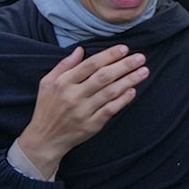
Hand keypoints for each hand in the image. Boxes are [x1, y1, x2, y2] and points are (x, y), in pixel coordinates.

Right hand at [18, 45, 148, 176]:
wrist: (44, 139)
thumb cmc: (47, 108)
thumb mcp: (47, 83)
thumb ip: (64, 65)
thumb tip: (80, 49)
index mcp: (63, 83)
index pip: (90, 65)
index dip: (108, 56)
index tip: (124, 49)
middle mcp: (74, 96)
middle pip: (103, 77)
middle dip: (124, 66)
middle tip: (141, 58)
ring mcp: (83, 111)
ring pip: (110, 93)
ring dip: (129, 81)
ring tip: (144, 72)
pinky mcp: (91, 125)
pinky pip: (110, 110)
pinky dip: (122, 100)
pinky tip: (133, 91)